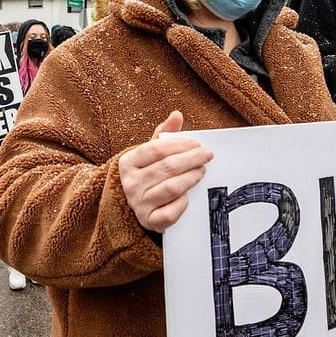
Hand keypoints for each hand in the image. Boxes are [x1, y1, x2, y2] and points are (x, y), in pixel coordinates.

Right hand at [119, 111, 213, 232]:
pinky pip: (170, 212)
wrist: (141, 205)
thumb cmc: (150, 174)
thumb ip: (164, 134)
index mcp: (128, 163)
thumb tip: (177, 115)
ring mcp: (139, 204)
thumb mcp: (152, 154)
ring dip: (191, 178)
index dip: (180, 145)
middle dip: (191, 159)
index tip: (198, 143)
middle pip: (166, 167)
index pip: (156, 149)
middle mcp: (130, 184)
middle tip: (207, 155)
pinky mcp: (149, 221)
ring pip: (170, 188)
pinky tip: (190, 195)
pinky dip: (182, 203)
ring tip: (202, 171)